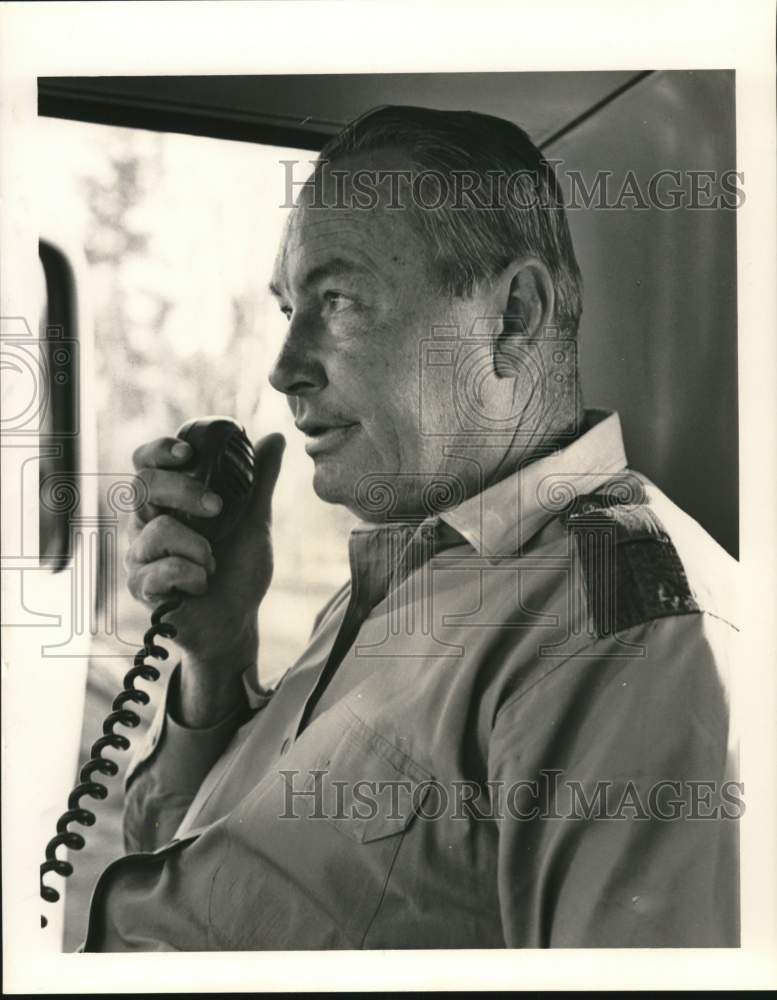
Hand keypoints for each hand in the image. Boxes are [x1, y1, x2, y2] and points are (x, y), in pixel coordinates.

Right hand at [125, 431, 284, 724]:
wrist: (236, 621)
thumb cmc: (239, 569)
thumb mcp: (256, 520)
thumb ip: (260, 479)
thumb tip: (274, 437)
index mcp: (169, 501)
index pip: (146, 463)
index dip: (160, 450)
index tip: (189, 452)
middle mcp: (146, 523)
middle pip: (144, 485)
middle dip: (185, 491)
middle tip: (217, 508)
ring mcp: (140, 555)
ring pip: (157, 531)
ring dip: (198, 548)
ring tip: (213, 563)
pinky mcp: (141, 587)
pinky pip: (159, 570)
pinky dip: (191, 576)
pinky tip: (202, 584)